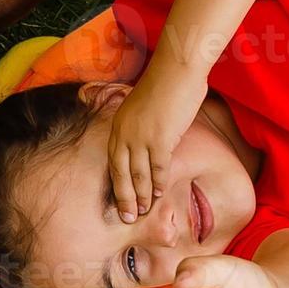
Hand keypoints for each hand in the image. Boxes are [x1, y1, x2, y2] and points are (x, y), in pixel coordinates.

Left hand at [107, 59, 207, 221]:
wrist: (176, 69)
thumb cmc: (164, 85)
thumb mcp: (141, 107)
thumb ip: (139, 126)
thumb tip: (145, 142)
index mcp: (118, 125)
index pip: (112, 161)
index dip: (115, 183)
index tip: (116, 200)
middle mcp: (125, 133)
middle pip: (120, 173)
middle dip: (123, 198)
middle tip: (125, 218)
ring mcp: (141, 137)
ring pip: (138, 174)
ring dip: (140, 196)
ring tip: (142, 212)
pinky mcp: (160, 138)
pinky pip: (157, 168)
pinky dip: (157, 183)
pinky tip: (158, 195)